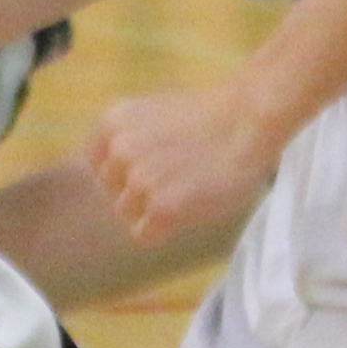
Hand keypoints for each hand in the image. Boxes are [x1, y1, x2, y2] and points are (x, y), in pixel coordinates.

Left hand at [84, 83, 278, 245]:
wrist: (249, 118)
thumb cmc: (210, 117)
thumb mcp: (152, 113)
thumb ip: (125, 139)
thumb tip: (113, 175)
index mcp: (114, 121)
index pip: (97, 166)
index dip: (123, 173)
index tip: (152, 169)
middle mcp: (120, 150)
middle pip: (111, 192)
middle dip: (137, 191)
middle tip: (176, 178)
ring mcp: (140, 179)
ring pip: (126, 214)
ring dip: (153, 209)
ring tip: (185, 188)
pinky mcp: (162, 207)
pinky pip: (144, 234)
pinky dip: (164, 228)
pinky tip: (187, 207)